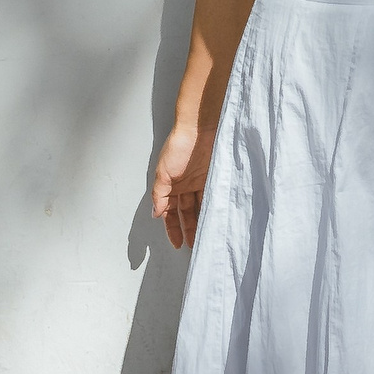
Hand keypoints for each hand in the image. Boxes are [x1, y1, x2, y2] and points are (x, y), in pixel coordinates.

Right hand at [150, 120, 209, 250]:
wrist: (202, 128)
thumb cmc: (179, 146)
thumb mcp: (163, 172)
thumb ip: (160, 194)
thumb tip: (156, 213)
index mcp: (170, 185)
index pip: (170, 212)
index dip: (173, 228)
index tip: (177, 243)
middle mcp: (185, 186)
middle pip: (187, 212)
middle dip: (189, 229)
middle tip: (194, 244)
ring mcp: (200, 182)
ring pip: (200, 207)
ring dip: (202, 221)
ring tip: (206, 236)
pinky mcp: (214, 177)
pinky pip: (213, 197)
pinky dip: (213, 208)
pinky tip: (216, 219)